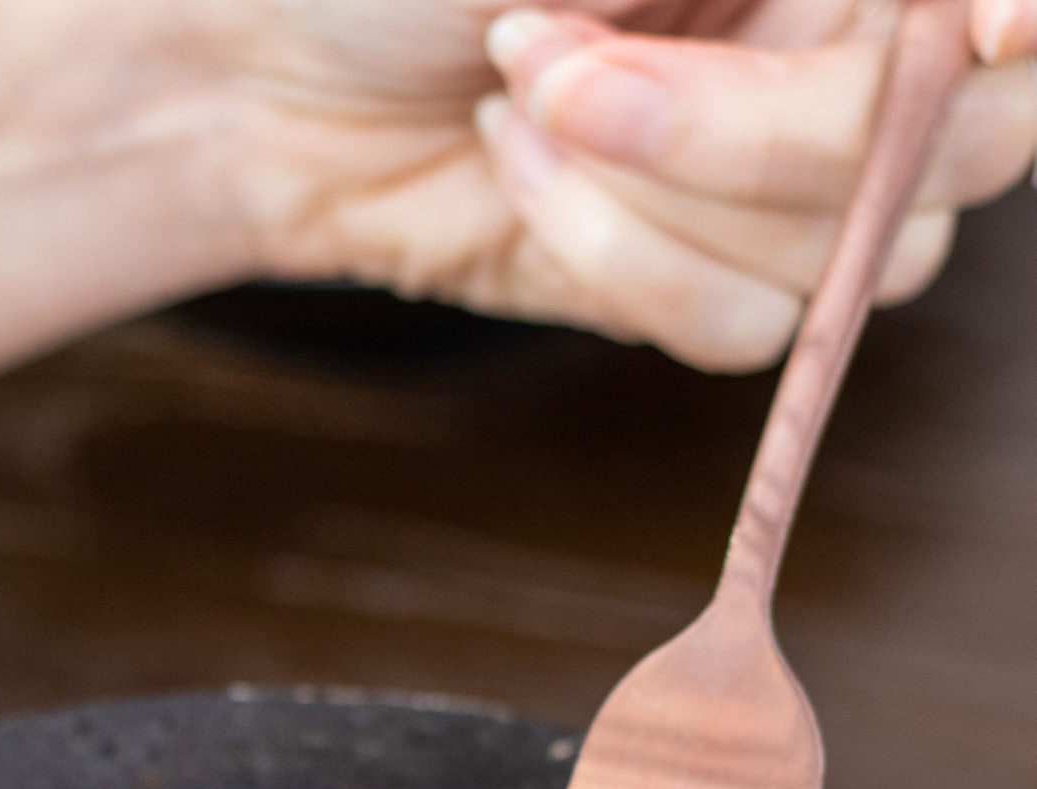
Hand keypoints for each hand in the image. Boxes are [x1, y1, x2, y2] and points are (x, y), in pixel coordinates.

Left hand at [229, 0, 1036, 367]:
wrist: (258, 55)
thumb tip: (948, 2)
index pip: (1004, 5)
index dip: (1023, 22)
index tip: (992, 26)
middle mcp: (857, 32)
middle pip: (961, 140)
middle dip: (764, 130)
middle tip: (567, 61)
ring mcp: (793, 170)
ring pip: (854, 258)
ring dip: (656, 190)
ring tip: (518, 86)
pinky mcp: (709, 276)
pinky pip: (743, 326)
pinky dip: (614, 261)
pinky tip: (519, 172)